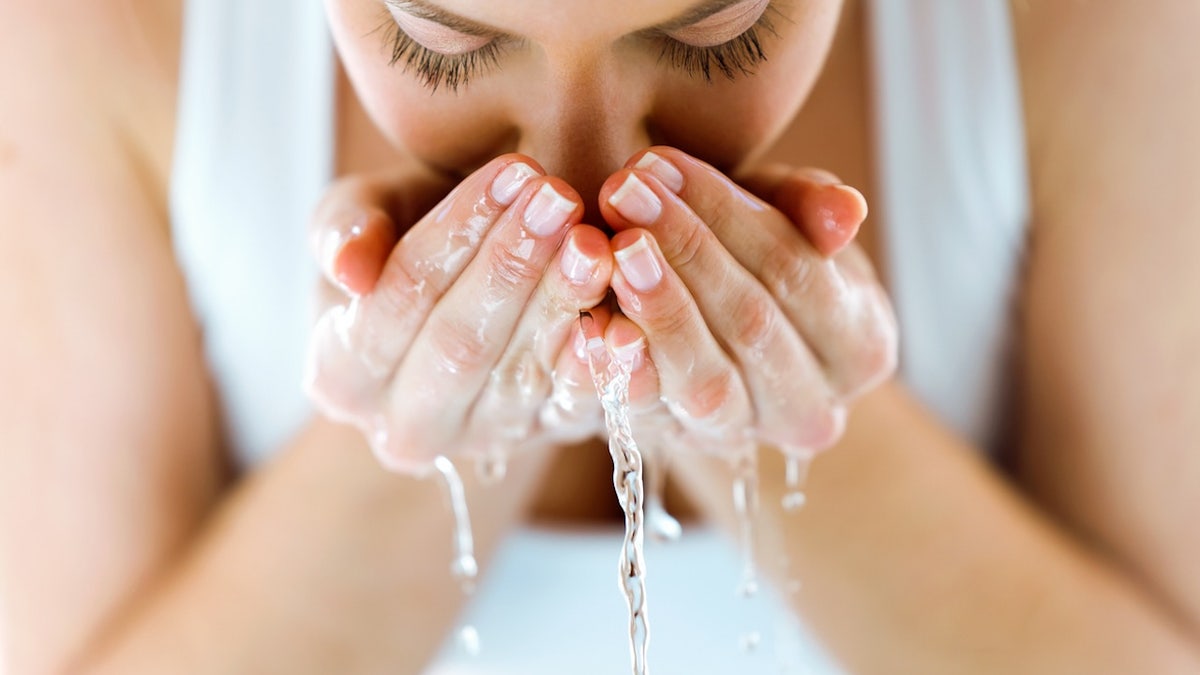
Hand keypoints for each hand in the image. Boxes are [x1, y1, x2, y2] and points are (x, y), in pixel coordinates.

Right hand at [304, 156, 613, 472]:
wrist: (471, 287)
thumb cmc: (408, 236)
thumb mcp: (365, 214)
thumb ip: (343, 227)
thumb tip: (350, 270)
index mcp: (341, 377)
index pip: (399, 299)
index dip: (454, 234)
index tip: (508, 172)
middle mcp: (405, 428)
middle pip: (460, 345)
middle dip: (511, 266)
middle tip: (559, 199)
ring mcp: (481, 440)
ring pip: (521, 375)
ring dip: (563, 303)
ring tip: (595, 240)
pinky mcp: (549, 437)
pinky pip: (578, 407)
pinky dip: (604, 366)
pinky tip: (624, 318)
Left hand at [595, 147, 898, 456]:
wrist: (713, 330)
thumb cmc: (756, 256)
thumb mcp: (787, 217)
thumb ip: (811, 206)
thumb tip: (845, 212)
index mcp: (860, 347)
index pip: (798, 272)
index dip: (728, 215)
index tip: (662, 163)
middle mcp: (812, 410)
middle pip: (751, 325)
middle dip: (684, 250)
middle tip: (623, 192)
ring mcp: (743, 437)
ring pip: (706, 381)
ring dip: (657, 309)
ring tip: (612, 248)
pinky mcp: (678, 446)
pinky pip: (650, 417)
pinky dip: (620, 370)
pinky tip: (591, 324)